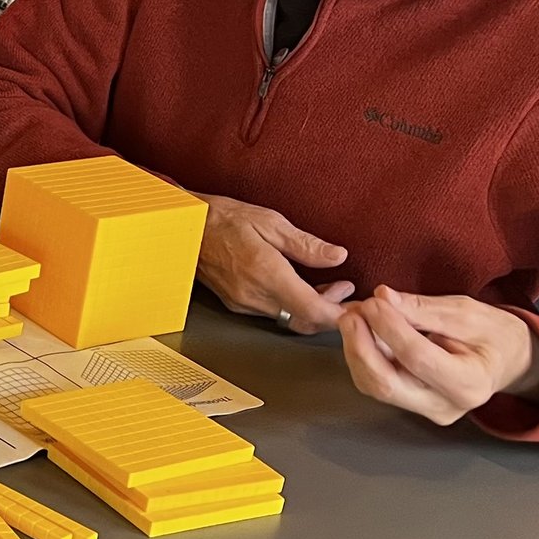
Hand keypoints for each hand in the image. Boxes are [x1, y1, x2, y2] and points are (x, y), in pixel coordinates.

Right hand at [193, 192, 354, 332]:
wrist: (183, 227)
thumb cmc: (222, 218)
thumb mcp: (269, 221)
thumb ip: (306, 244)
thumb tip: (337, 256)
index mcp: (266, 272)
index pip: (312, 309)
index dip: (339, 312)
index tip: (355, 303)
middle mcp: (254, 295)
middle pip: (304, 320)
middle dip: (331, 311)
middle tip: (348, 292)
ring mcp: (243, 303)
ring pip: (290, 319)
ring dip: (313, 308)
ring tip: (331, 286)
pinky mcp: (236, 303)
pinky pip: (274, 313)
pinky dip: (293, 306)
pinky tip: (302, 288)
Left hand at [337, 286, 538, 425]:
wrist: (507, 360)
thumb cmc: (494, 335)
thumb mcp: (467, 312)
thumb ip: (423, 309)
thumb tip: (382, 297)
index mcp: (470, 383)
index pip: (417, 358)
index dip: (390, 327)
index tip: (373, 301)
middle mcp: (445, 406)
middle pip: (386, 384)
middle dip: (360, 346)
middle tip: (352, 312)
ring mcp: (426, 409)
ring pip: (374, 386)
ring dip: (356, 350)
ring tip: (353, 316)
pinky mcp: (411, 404)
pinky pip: (377, 384)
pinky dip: (363, 356)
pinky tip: (361, 332)